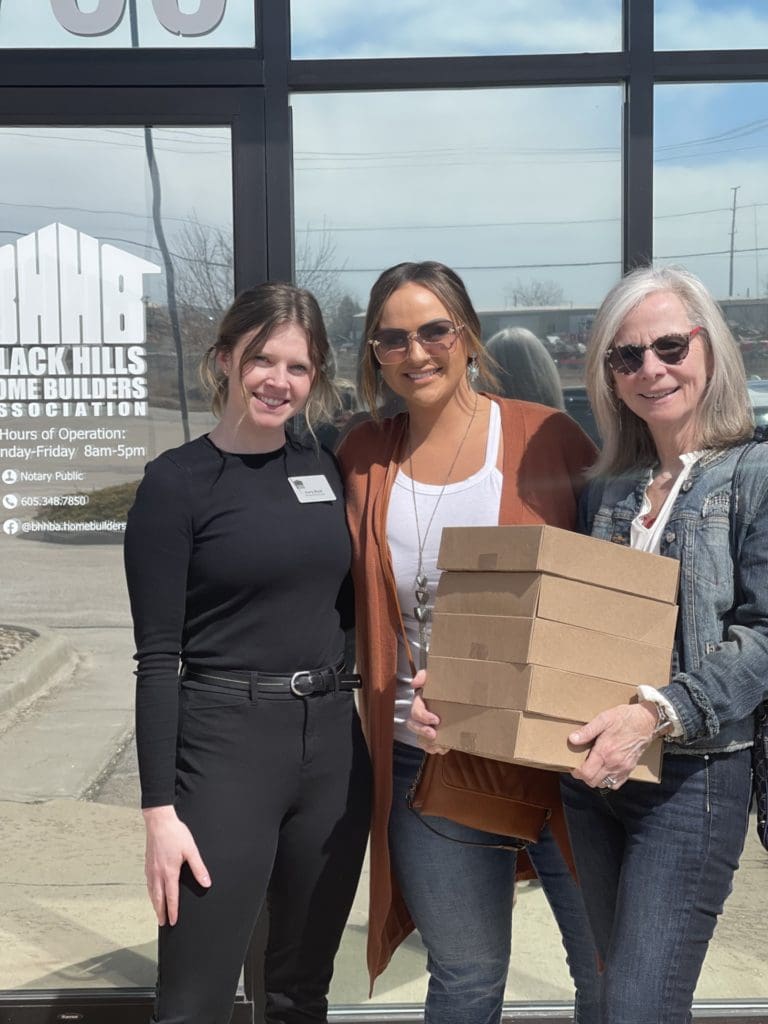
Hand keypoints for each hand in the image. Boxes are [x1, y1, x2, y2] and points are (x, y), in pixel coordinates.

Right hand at [143, 805, 210, 925]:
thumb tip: (206, 882)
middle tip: (162, 923)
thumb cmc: (175, 834)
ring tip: (157, 912)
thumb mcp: (191, 850)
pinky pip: (148, 882)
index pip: (171, 897)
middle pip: (158, 898)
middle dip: (160, 912)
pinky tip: (152, 892)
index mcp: (169, 872)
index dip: (172, 911)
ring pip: (151, 891)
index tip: (173, 921)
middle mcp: (158, 873)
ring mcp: (151, 869)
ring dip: (154, 904)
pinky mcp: (148, 863)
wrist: (159, 821)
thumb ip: (198, 868)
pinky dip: (150, 892)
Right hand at [406, 669, 448, 754]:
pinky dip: (433, 748)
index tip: (436, 720)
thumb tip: (414, 683)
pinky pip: (427, 745)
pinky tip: (442, 749)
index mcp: (420, 702)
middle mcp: (419, 715)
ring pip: (419, 738)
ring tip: (438, 746)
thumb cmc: (442, 685)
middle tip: (434, 735)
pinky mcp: (430, 734)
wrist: (456, 693)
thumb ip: (423, 675)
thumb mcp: (433, 677)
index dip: (423, 717)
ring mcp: (424, 725)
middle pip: (414, 726)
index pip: (416, 711)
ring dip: (427, 743)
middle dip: (422, 732)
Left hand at [568, 701, 658, 789]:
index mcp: (605, 752)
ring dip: (595, 779)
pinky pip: (616, 784)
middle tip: (581, 765)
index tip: (574, 765)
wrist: (646, 721)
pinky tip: (605, 770)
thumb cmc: (624, 718)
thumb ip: (587, 731)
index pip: (586, 774)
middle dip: (584, 776)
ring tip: (592, 767)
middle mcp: (614, 764)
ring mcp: (623, 768)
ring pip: (604, 784)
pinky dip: (608, 781)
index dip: (577, 772)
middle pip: (593, 782)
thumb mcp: (603, 719)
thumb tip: (572, 739)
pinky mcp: (630, 769)